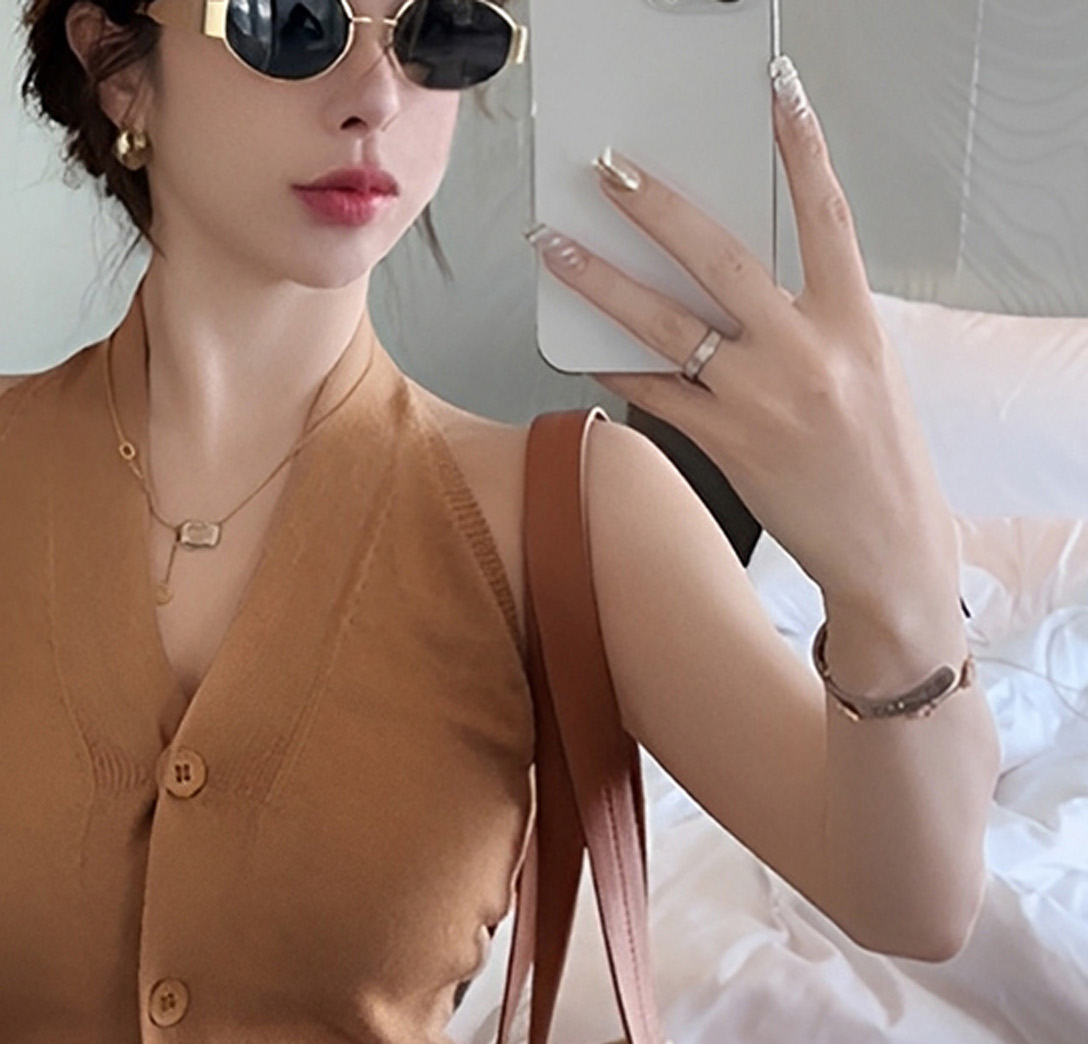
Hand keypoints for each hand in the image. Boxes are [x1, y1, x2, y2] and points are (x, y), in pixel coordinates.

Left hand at [529, 56, 959, 624]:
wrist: (886, 547)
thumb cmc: (875, 458)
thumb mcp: (864, 369)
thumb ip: (808, 322)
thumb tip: (730, 287)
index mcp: (853, 323)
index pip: (829, 216)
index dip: (804, 150)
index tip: (776, 97)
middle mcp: (806, 352)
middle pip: (721, 258)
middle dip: (657, 208)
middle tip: (609, 171)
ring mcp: (761, 399)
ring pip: (667, 324)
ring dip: (602, 282)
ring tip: (556, 249)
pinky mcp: (726, 444)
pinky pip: (656, 393)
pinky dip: (617, 365)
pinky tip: (582, 344)